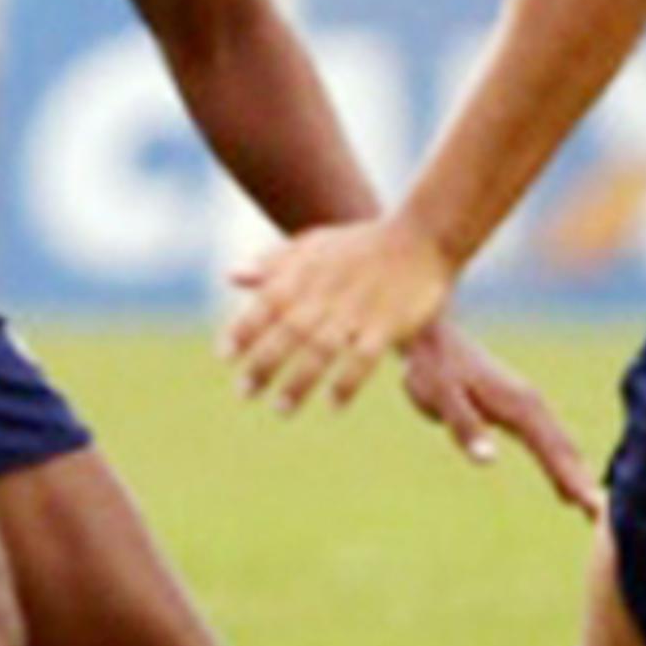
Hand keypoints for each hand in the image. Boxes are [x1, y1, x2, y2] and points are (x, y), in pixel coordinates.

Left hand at [225, 217, 457, 417]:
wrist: (422, 236)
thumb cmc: (362, 243)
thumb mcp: (314, 244)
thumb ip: (273, 263)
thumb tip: (231, 276)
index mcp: (306, 274)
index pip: (266, 304)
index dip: (242, 330)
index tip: (224, 357)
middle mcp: (326, 293)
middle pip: (289, 333)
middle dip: (263, 364)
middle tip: (244, 394)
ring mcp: (357, 310)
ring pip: (322, 350)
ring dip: (299, 382)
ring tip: (280, 409)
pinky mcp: (388, 325)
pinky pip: (363, 359)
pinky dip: (347, 382)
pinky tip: (332, 405)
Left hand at [399, 316, 599, 517]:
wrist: (431, 338)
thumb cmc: (433, 369)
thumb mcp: (441, 397)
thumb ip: (464, 426)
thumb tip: (488, 459)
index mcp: (518, 405)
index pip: (552, 450)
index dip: (573, 479)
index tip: (594, 506)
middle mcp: (531, 404)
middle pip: (566, 450)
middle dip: (586, 483)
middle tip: (605, 518)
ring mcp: (528, 404)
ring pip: (562, 446)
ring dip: (580, 475)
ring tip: (596, 509)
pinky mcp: (521, 408)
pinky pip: (551, 441)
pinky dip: (566, 463)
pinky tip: (569, 483)